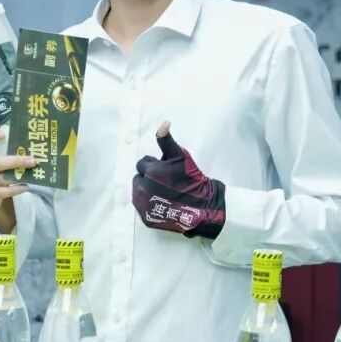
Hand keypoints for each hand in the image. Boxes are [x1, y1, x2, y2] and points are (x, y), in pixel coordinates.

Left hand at [132, 121, 225, 239]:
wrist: (202, 206)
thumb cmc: (191, 178)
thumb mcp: (180, 155)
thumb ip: (167, 140)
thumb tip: (163, 123)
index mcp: (149, 171)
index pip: (142, 164)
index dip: (155, 166)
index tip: (167, 172)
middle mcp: (141, 189)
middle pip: (139, 178)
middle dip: (149, 178)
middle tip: (167, 182)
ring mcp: (143, 205)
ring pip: (139, 192)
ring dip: (147, 191)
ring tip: (165, 193)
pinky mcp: (146, 218)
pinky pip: (142, 207)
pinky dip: (150, 205)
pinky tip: (164, 203)